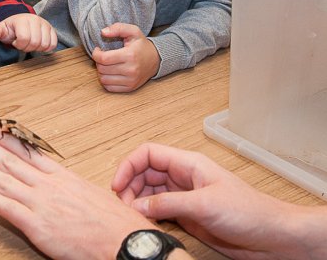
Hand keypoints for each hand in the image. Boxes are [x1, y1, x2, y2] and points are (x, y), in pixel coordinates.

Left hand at [0, 13, 56, 52]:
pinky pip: (53, 43)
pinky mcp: (52, 29)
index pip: (24, 38)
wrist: (21, 22)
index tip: (16, 42)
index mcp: (22, 20)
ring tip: (30, 43)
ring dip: (37, 48)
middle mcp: (35, 20)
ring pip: (45, 44)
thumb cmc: (11, 28)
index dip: (19, 45)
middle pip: (35, 43)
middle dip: (27, 47)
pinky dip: (46, 47)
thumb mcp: (2, 29)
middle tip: (23, 44)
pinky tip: (39, 44)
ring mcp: (45, 24)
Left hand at [0, 120, 154, 259]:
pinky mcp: (38, 226)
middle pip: (9, 159)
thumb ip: (68, 186)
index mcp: (61, 176)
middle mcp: (48, 185)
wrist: (126, 242)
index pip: (26, 151)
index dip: (4, 137)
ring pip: (3, 179)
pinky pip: (9, 208)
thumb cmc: (113, 221)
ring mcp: (42, 204)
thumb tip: (55, 181)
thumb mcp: (89, 193)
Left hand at [92, 23, 159, 91]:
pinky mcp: (130, 88)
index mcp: (130, 55)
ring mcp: (131, 81)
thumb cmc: (141, 45)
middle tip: (103, 56)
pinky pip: (109, 87)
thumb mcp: (132, 31)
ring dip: (101, 72)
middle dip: (99, 62)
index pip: (103, 59)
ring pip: (104, 79)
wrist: (156, 60)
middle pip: (102, 69)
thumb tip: (103, 32)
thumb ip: (117, 28)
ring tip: (106, 65)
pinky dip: (106, 80)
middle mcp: (131, 70)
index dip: (96, 54)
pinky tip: (110, 73)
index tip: (97, 50)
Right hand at [112, 143, 325, 259]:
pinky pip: (159, 210)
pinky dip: (147, 215)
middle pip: (145, 172)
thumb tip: (137, 205)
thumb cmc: (250, 212)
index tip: (118, 184)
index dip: (128, 165)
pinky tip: (144, 222)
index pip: (148, 154)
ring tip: (130, 215)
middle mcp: (184, 177)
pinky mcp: (188, 216)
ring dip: (137, 201)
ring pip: (150, 192)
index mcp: (188, 164)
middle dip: (129, 185)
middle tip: (122, 203)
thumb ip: (168, 203)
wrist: (273, 236)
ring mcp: (185, 197)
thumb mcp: (204, 204)